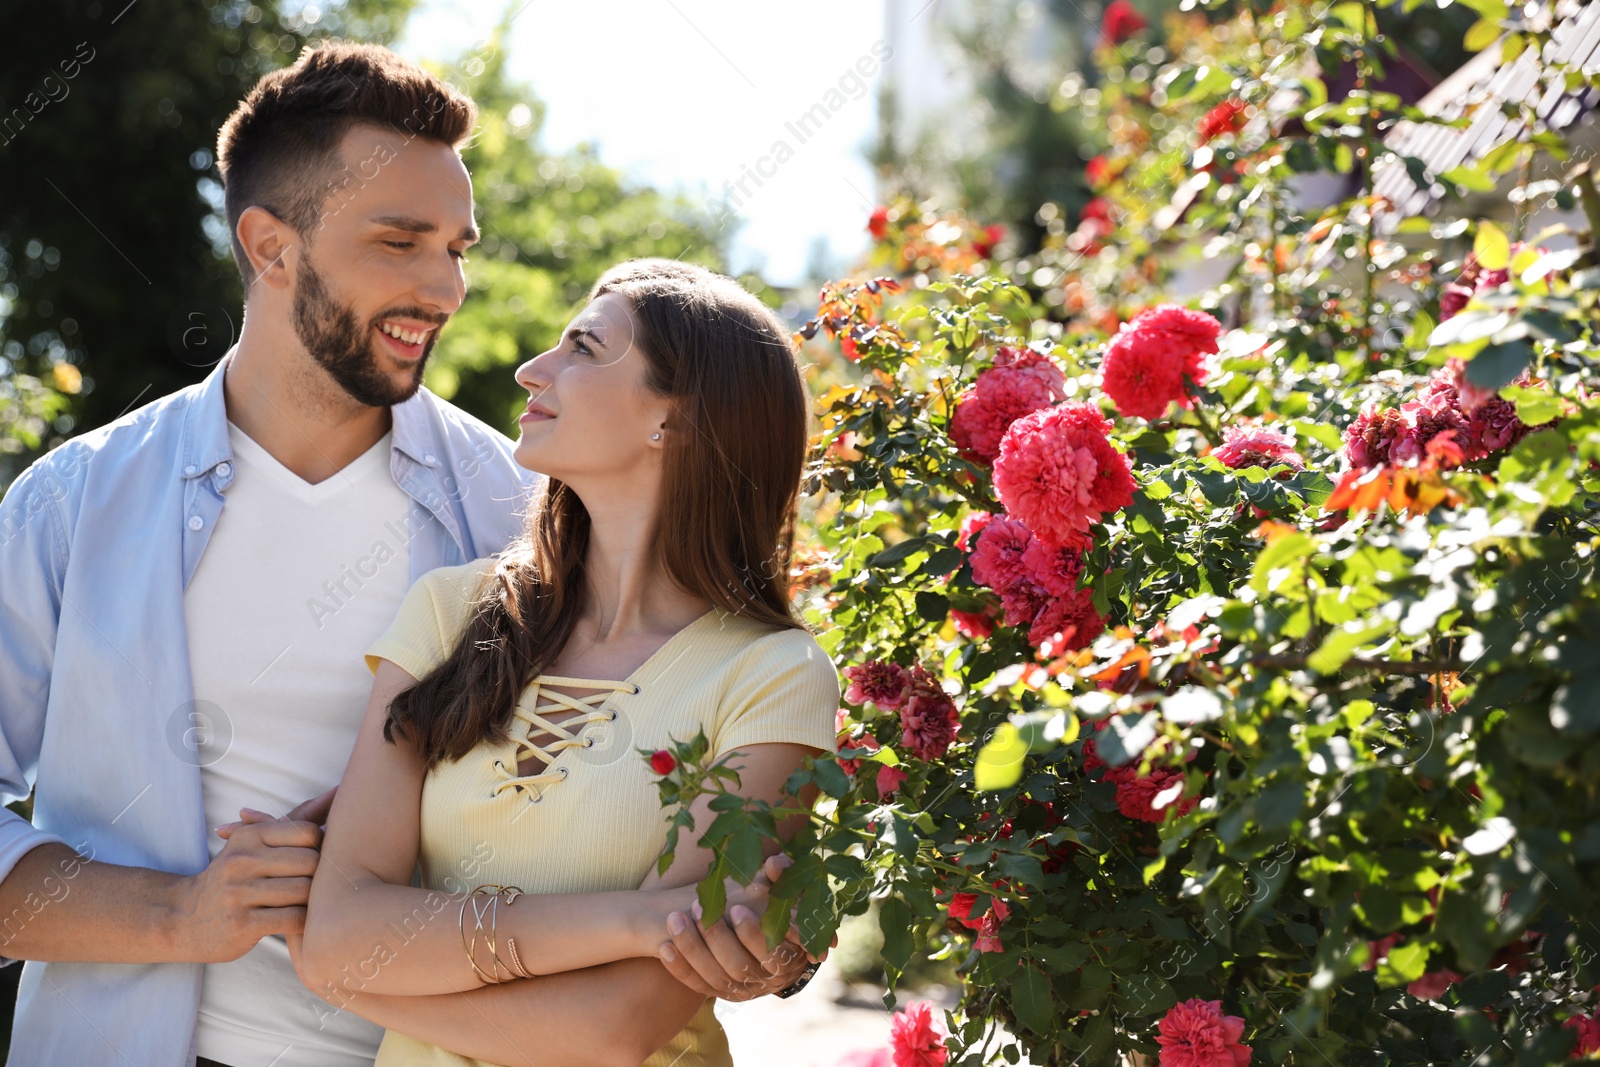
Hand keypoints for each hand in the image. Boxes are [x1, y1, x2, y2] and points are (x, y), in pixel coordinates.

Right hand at [179, 787, 335, 962]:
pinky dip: (305, 922)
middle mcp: (242, 860)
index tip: (319, 860)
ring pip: (303, 891)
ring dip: (313, 901)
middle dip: (321, 876)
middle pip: (310, 863)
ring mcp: (240, 893)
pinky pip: (293, 920)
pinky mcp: (242, 924)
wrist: (184, 917)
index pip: (308, 832)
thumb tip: (338, 790)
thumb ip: (296, 819)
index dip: (323, 848)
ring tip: (311, 905)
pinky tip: (300, 922)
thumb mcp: (255, 842)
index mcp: (250, 836)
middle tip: (322, 886)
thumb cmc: (234, 876)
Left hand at [657, 854, 836, 1000]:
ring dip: (692, 949)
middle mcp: (764, 979)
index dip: (753, 934)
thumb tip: (776, 862)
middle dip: (717, 938)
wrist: (766, 944)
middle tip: (698, 907)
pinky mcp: (717, 991)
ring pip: (715, 977)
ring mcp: (740, 989)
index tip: (736, 908)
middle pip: (739, 967)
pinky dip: (680, 967)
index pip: (772, 954)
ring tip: (675, 919)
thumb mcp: (785, 895)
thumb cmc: (776, 912)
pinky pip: (696, 984)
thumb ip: (781, 878)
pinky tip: (665, 947)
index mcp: (788, 957)